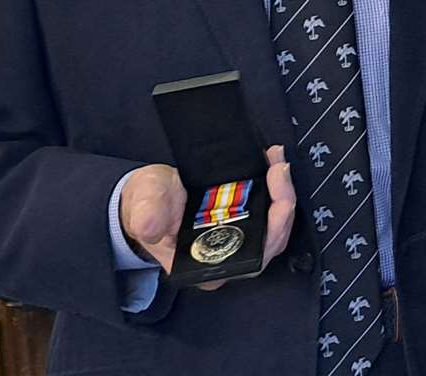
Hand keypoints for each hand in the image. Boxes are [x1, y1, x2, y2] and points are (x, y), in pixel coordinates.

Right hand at [119, 145, 295, 289]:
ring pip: (274, 223)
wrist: (144, 197)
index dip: (272, 232)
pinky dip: (274, 185)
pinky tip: (271, 161)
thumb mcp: (141, 207)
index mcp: (206, 266)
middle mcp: (228, 257)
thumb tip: (151, 227)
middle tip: (279, 169)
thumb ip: (146, 217)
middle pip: (271, 239)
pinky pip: (267, 207)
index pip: (252, 259)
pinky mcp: (242, 217)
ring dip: (282, 191)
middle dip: (283, 203)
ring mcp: (238, 236)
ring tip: (277, 159)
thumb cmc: (145, 207)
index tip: (277, 201)